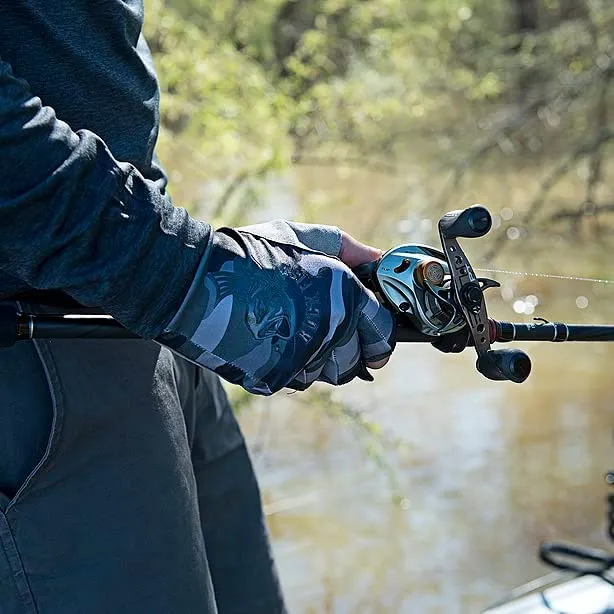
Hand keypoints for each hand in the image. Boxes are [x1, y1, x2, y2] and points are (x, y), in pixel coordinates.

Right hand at [158, 221, 395, 394]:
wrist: (194, 280)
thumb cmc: (250, 254)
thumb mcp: (302, 238)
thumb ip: (348, 249)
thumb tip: (380, 259)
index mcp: (342, 295)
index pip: (382, 333)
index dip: (379, 335)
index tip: (372, 335)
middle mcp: (329, 330)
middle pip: (358, 360)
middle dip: (350, 349)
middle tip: (330, 333)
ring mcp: (301, 358)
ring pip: (328, 374)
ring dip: (320, 359)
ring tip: (295, 333)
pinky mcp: (275, 377)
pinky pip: (297, 380)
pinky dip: (291, 366)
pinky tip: (272, 342)